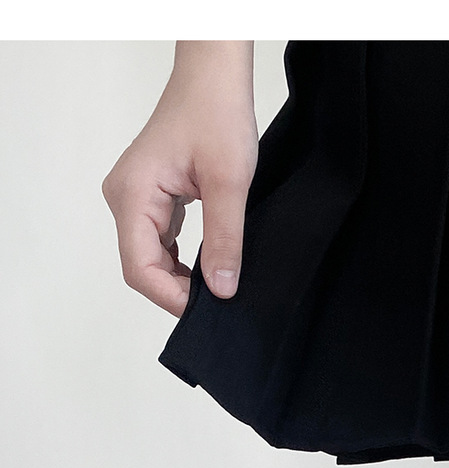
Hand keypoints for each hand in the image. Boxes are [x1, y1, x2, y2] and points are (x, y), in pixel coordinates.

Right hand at [102, 41, 256, 317]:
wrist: (212, 79)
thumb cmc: (216, 116)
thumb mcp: (229, 183)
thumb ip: (225, 239)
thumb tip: (222, 290)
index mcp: (132, 194)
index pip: (140, 268)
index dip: (172, 298)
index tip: (210, 311)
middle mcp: (124, 198)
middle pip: (142, 268)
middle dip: (178, 292)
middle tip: (222, 303)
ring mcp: (135, 198)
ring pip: (151, 258)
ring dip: (182, 278)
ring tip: (220, 286)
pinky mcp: (151, 198)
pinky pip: (160, 242)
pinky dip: (183, 261)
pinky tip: (211, 265)